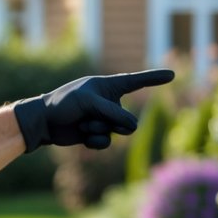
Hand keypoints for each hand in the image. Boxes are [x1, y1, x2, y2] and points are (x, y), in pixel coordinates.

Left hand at [12, 69, 174, 151]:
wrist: (45, 122)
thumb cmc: (64, 103)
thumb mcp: (89, 103)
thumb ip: (113, 113)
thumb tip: (132, 127)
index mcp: (108, 86)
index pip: (137, 81)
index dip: (154, 78)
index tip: (172, 75)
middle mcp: (110, 102)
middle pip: (128, 120)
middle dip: (111, 122)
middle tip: (91, 117)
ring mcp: (105, 119)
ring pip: (118, 133)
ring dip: (99, 130)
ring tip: (83, 124)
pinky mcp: (97, 134)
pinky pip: (107, 142)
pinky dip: (95, 141)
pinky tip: (82, 136)